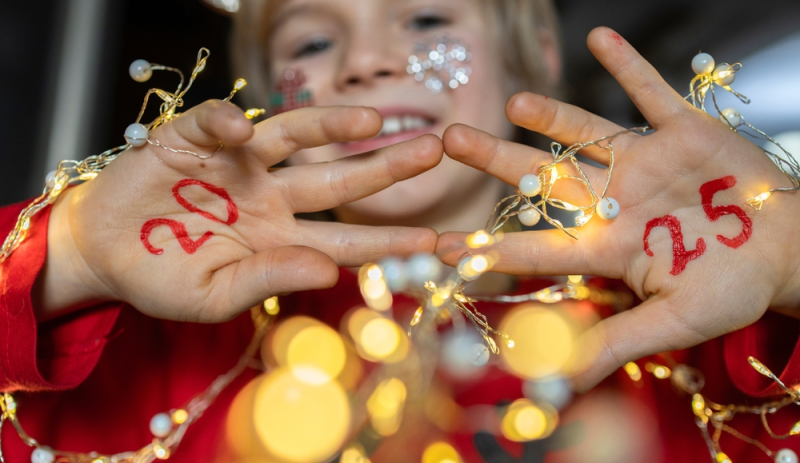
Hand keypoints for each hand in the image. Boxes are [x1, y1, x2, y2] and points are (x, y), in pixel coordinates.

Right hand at [36, 101, 441, 321]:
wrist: (102, 253)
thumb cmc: (161, 278)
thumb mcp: (214, 296)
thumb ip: (268, 281)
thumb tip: (327, 272)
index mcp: (280, 240)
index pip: (345, 242)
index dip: (388, 241)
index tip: (433, 241)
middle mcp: (269, 196)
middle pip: (337, 180)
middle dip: (385, 167)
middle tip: (434, 151)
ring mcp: (236, 164)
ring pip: (292, 135)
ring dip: (331, 125)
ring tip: (372, 119)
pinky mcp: (193, 139)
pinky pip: (215, 124)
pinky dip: (226, 123)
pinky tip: (241, 131)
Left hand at [436, 27, 799, 390]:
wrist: (787, 252)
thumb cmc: (732, 289)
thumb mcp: (675, 321)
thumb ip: (618, 342)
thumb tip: (562, 383)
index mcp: (607, 245)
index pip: (537, 245)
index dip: (490, 245)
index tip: (440, 244)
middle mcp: (614, 200)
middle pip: (544, 176)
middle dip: (497, 159)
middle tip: (449, 141)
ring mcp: (644, 162)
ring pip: (585, 132)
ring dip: (551, 113)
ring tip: (514, 98)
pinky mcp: (681, 132)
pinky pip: (650, 91)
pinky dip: (628, 65)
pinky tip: (600, 36)